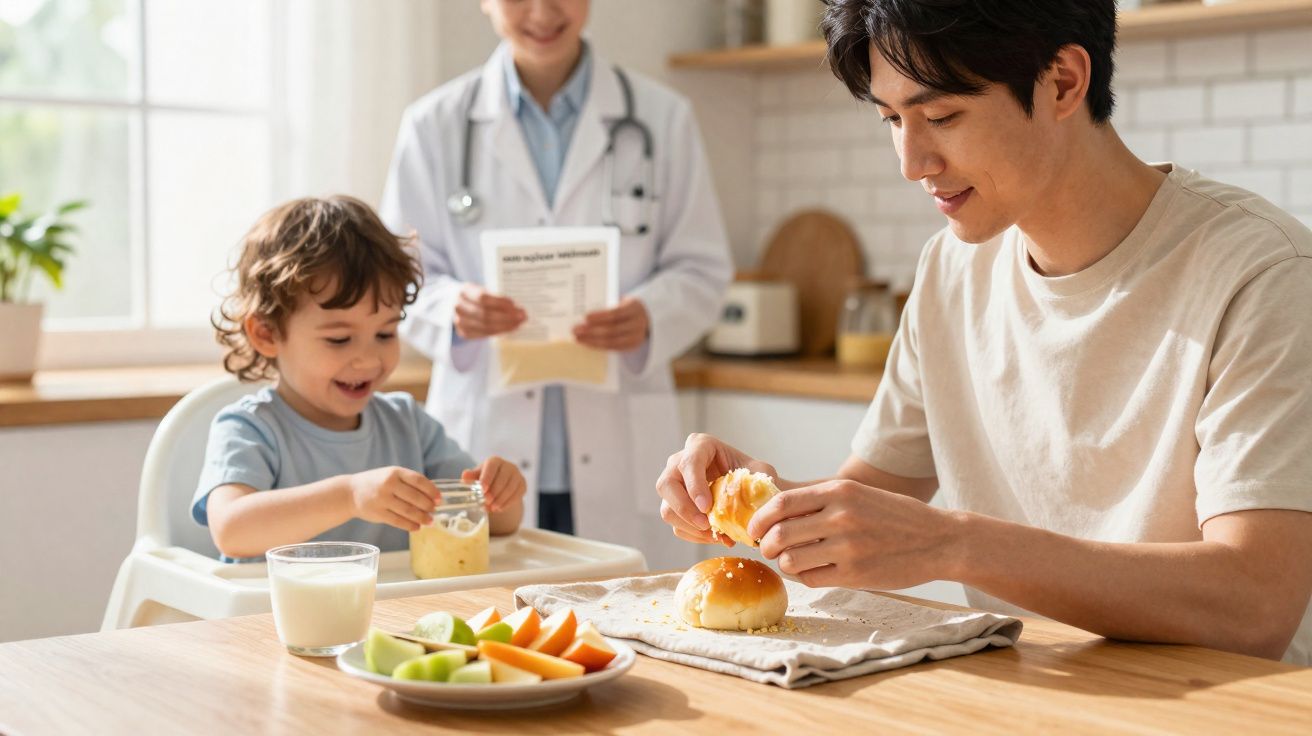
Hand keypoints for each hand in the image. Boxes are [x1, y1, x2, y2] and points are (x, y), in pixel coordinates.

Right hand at [347, 466, 439, 531]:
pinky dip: (410, 525)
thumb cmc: (377, 483)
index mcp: (395, 472)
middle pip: (415, 497)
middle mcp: (388, 484)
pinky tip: (417, 527)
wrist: (350, 492)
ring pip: (408, 511)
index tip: (439, 498)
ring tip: (430, 521)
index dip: (431, 490)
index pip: (418, 480)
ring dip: (422, 518)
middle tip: (435, 511)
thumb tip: (433, 496)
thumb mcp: (391, 475)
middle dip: (428, 506)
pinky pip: (398, 521)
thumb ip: (409, 482)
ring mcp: (382, 499)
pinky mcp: (378, 513)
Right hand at [454, 284, 525, 338]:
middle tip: (522, 316)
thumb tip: (517, 308)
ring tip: (519, 323)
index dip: (499, 302)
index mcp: (464, 291)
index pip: (482, 298)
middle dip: (506, 317)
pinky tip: (510, 328)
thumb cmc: (475, 295)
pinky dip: (499, 331)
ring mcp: (459, 321)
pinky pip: (484, 334)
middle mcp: (458, 306)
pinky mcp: (464, 332)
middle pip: (485, 314)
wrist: (456, 302)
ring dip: (505, 326)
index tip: (515, 304)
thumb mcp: (482, 289)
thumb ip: (495, 298)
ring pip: (485, 326)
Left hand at [462, 456, 525, 513]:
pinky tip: (499, 508)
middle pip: (502, 478)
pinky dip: (508, 503)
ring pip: (511, 488)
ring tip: (492, 508)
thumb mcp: (477, 476)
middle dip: (494, 492)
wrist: (500, 484)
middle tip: (486, 502)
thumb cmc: (486, 479)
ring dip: (501, 499)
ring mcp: (517, 475)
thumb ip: (471, 476)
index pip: (492, 467)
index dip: (487, 478)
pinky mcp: (522, 485)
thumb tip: (465, 476)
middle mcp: (508, 466)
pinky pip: (517, 494)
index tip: (482, 489)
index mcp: (494, 461)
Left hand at [572, 296, 649, 351]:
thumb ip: (609, 306)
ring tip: (578, 338)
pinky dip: (599, 346)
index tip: (585, 317)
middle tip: (575, 330)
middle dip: (591, 330)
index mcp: (634, 308)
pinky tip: (588, 343)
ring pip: (611, 341)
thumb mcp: (623, 302)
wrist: (648, 317)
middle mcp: (637, 323)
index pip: (616, 313)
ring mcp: (636, 337)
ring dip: (592, 340)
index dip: (600, 316)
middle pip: (612, 329)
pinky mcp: (632, 346)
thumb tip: (585, 313)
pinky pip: (613, 348)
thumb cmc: (628, 307)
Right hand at [655, 433, 778, 545]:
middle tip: (706, 525)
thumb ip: (760, 476)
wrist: (749, 491)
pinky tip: (715, 537)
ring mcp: (673, 486)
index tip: (707, 507)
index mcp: (700, 446)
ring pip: (667, 509)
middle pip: (666, 485)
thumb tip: (754, 492)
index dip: (694, 486)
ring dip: (690, 527)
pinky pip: (676, 526)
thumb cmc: (752, 475)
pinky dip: (694, 536)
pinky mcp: (674, 507)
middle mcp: (679, 463)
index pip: (689, 463)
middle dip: (685, 509)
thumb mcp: (761, 471)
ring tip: (716, 534)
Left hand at [749, 479, 961, 589]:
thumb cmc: (895, 516)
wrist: (940, 540)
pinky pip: (811, 579)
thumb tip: (773, 508)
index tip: (755, 528)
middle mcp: (841, 517)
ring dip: (784, 563)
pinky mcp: (855, 575)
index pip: (780, 504)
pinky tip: (814, 571)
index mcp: (839, 492)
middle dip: (765, 544)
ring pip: (790, 560)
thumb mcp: (859, 495)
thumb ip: (820, 500)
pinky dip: (805, 577)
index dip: (759, 519)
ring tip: (792, 560)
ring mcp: (848, 548)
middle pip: (779, 534)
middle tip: (767, 548)